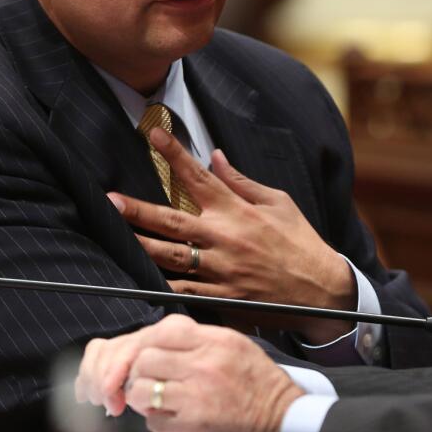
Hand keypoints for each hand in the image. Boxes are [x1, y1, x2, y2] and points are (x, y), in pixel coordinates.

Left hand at [75, 314, 301, 431]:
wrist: (286, 428)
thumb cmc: (263, 391)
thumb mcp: (238, 349)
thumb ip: (202, 343)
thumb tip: (161, 344)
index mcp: (217, 341)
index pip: (162, 330)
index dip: (146, 344)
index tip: (145, 357)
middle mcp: (205, 363)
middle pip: (144, 358)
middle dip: (139, 372)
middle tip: (148, 382)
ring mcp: (196, 395)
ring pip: (139, 389)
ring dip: (142, 398)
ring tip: (158, 403)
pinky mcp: (191, 426)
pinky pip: (153, 420)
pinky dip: (158, 422)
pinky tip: (174, 422)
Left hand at [108, 129, 355, 343]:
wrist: (321, 291)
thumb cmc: (300, 242)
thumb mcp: (278, 203)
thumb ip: (242, 182)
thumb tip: (216, 157)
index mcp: (238, 211)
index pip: (199, 177)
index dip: (175, 154)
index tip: (154, 134)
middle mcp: (224, 239)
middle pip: (171, 220)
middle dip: (137, 209)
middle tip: (110, 199)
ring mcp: (220, 270)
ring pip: (169, 257)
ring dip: (139, 245)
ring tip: (115, 237)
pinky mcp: (221, 297)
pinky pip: (183, 290)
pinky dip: (160, 284)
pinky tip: (138, 277)